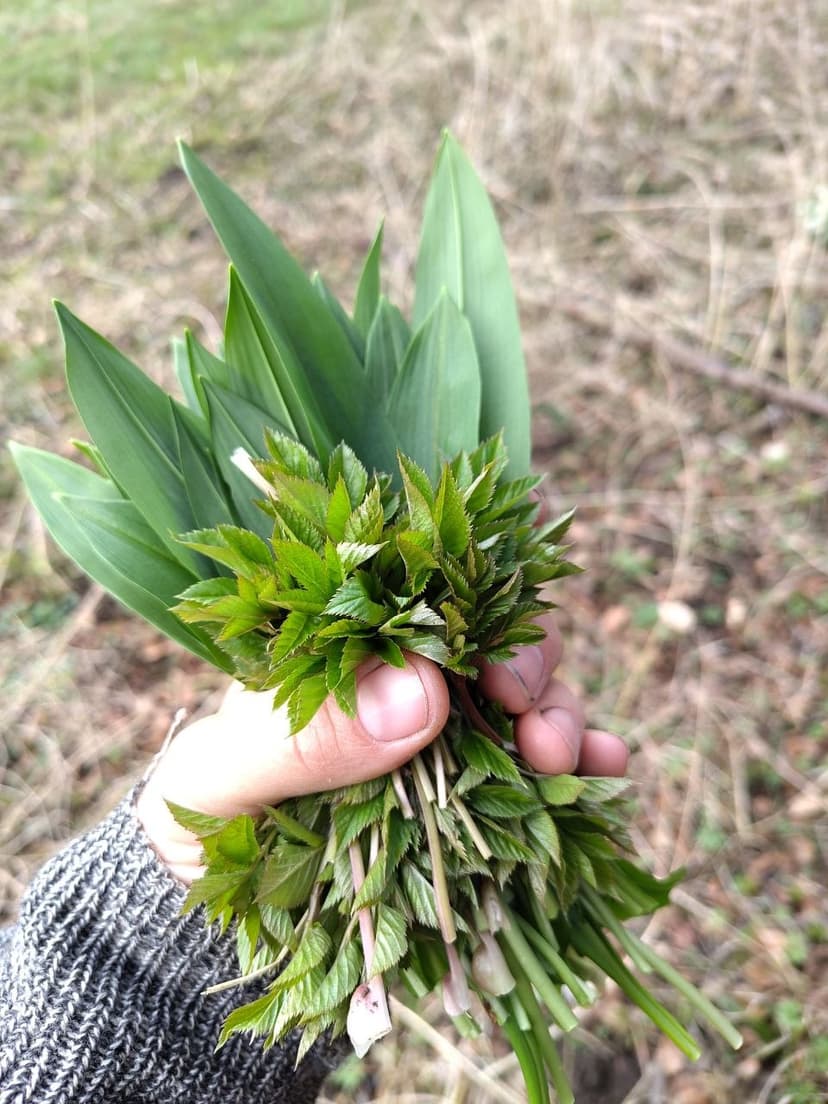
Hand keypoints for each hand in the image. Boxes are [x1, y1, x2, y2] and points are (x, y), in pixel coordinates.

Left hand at [136, 612, 626, 882]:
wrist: (204, 910)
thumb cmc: (201, 821)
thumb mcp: (223, 777)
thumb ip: (303, 736)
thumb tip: (420, 696)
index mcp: (341, 646)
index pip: (418, 590)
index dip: (472, 601)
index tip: (494, 655)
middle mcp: (401, 677)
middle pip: (488, 639)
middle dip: (528, 669)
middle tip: (533, 723)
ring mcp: (441, 734)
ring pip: (525, 696)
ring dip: (562, 712)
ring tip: (572, 755)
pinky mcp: (468, 792)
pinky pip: (537, 766)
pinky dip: (583, 760)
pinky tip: (612, 768)